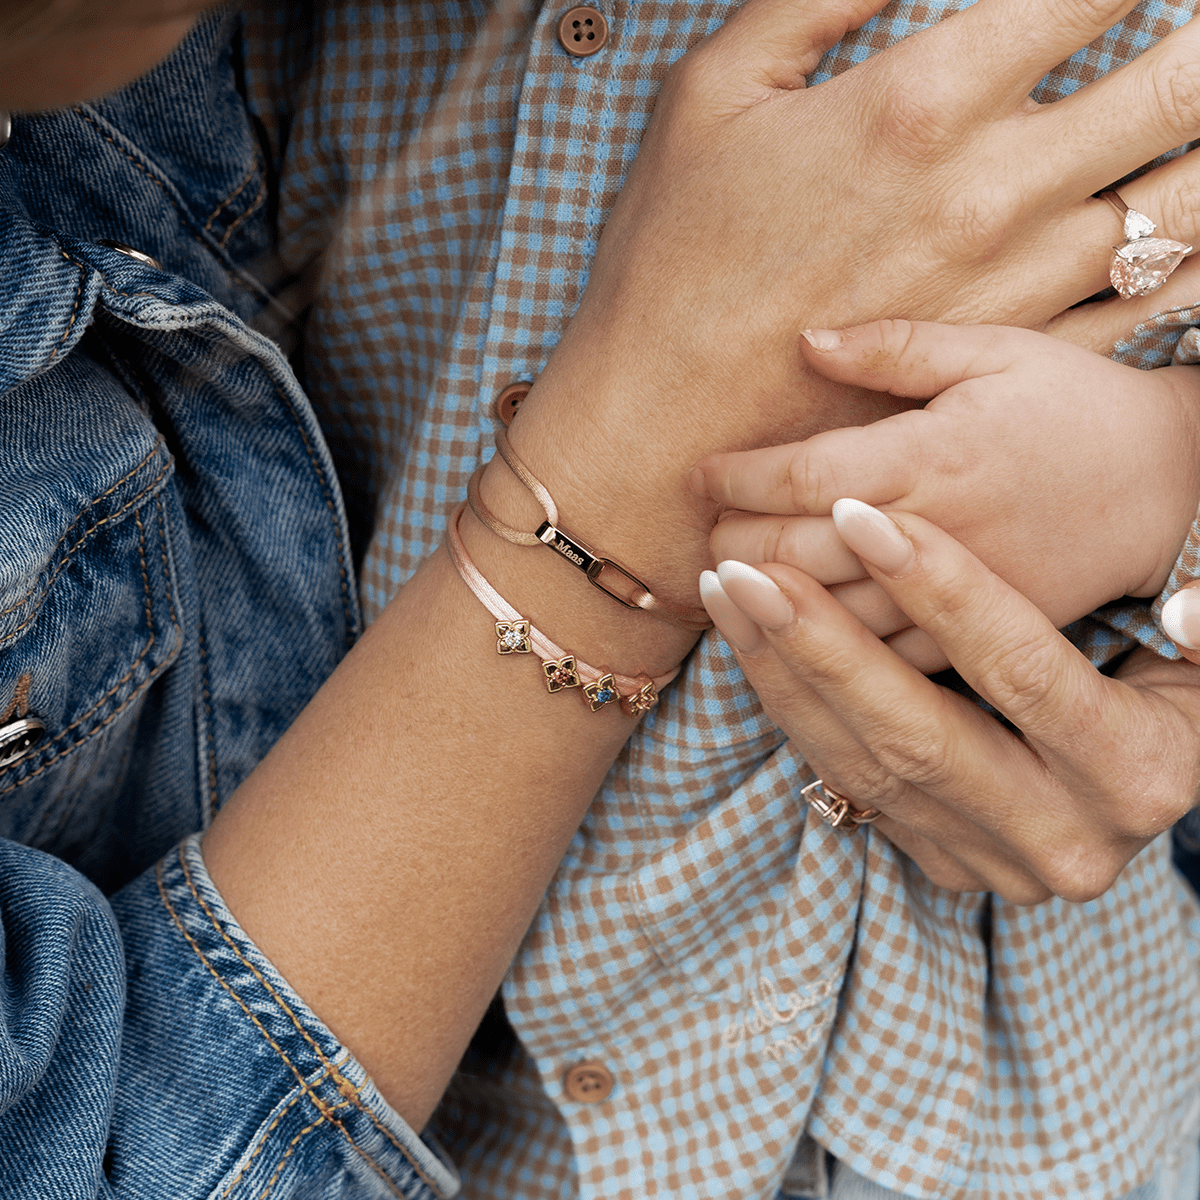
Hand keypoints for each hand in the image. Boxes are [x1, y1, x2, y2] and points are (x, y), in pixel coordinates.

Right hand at [507, 0, 1199, 603]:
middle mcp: (994, 191)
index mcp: (921, 101)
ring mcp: (1018, 287)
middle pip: (1181, 82)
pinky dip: (1194, 259)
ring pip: (1189, 200)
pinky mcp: (1011, 365)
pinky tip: (1199, 233)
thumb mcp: (714, 92)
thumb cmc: (673, 264)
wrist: (665, 430)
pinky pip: (1152, 303)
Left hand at [697, 319, 1199, 671]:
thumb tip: (804, 341)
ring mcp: (951, 591)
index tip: (697, 473)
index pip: (807, 473)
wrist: (1166, 486)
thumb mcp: (996, 352)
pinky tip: (783, 632)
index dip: (741, 475)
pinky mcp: (971, 635)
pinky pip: (878, 656)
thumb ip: (896, 347)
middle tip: (697, 529)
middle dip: (734, 539)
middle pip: (800, 548)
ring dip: (762, 598)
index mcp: (933, 454)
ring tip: (719, 581)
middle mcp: (933, 528)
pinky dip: (821, 647)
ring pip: (830, 612)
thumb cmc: (1072, 407)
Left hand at [698, 501, 1199, 902]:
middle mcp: (1065, 839)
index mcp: (1139, 774)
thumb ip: (1190, 622)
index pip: (1022, 675)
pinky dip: (795, 710)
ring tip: (729, 593)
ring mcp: (996, 861)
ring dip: (785, 674)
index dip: (940, 590)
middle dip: (823, 645)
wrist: (1151, 768)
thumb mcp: (1192, 646)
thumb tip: (1184, 611)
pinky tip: (752, 646)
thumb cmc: (1168, 676)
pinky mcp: (946, 860)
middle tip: (746, 568)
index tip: (855, 515)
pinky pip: (850, 783)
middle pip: (918, 735)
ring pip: (866, 766)